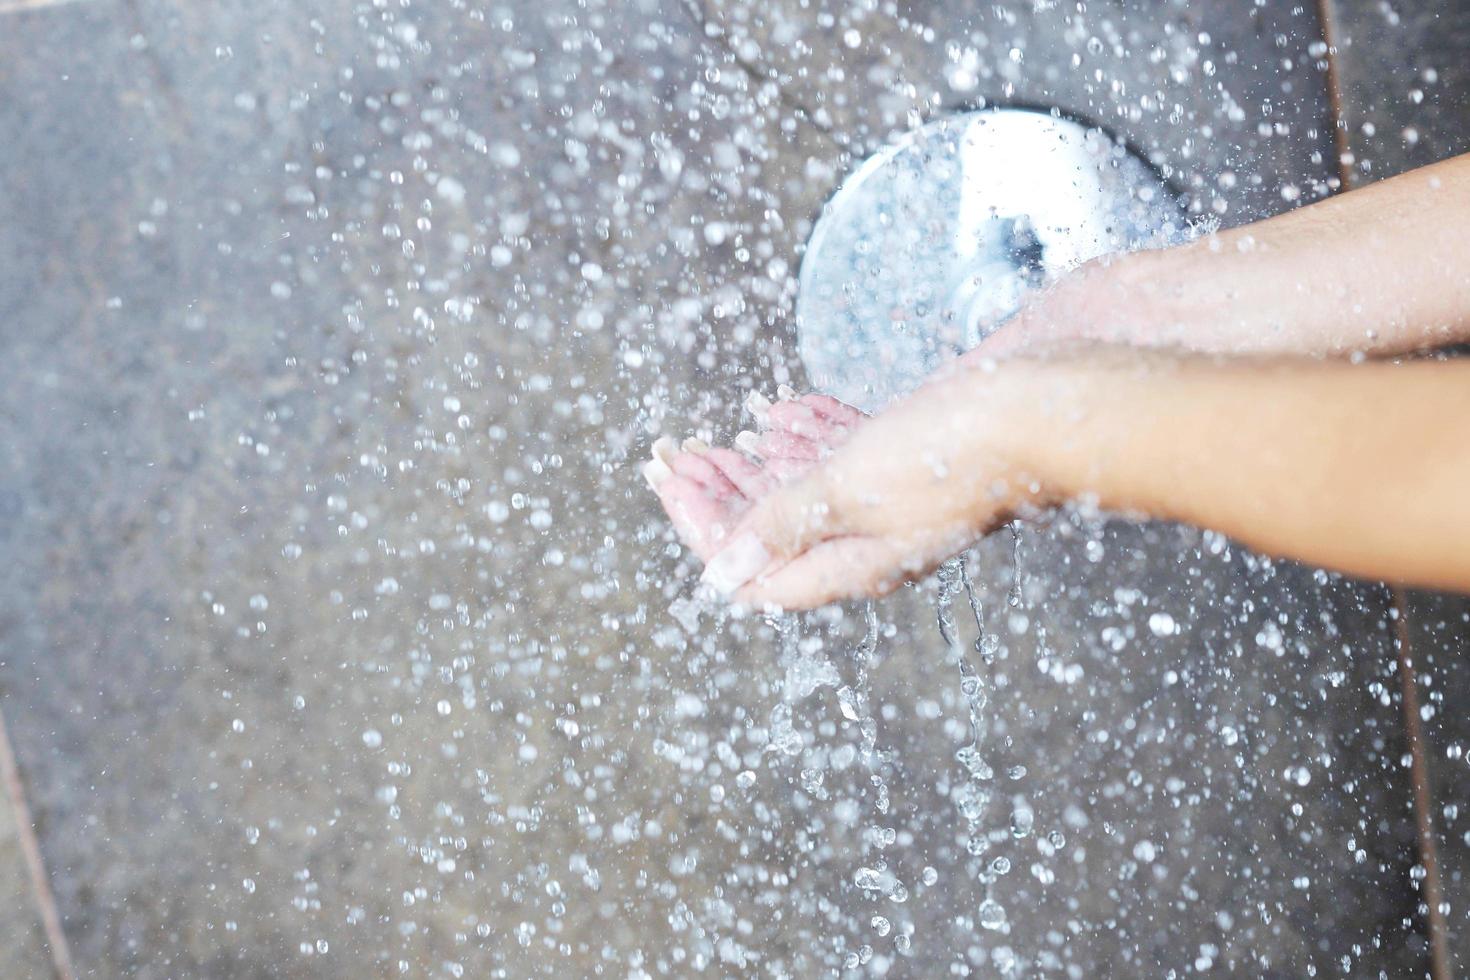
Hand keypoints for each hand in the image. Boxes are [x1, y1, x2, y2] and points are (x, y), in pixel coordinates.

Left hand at [691, 365, 1043, 608]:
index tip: (668, 481)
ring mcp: (892, 500)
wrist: (1044, 408)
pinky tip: (775, 412)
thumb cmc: (952, 453)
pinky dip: (804, 435)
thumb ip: (782, 527)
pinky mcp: (910, 459)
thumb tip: (721, 578)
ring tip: (708, 436)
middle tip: (671, 453)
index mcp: (851, 564)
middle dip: (717, 493)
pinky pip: (843, 455)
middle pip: (772, 529)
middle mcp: (868, 540)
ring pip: (804, 489)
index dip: (704, 528)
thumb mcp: (849, 489)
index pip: (755, 568)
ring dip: (753, 464)